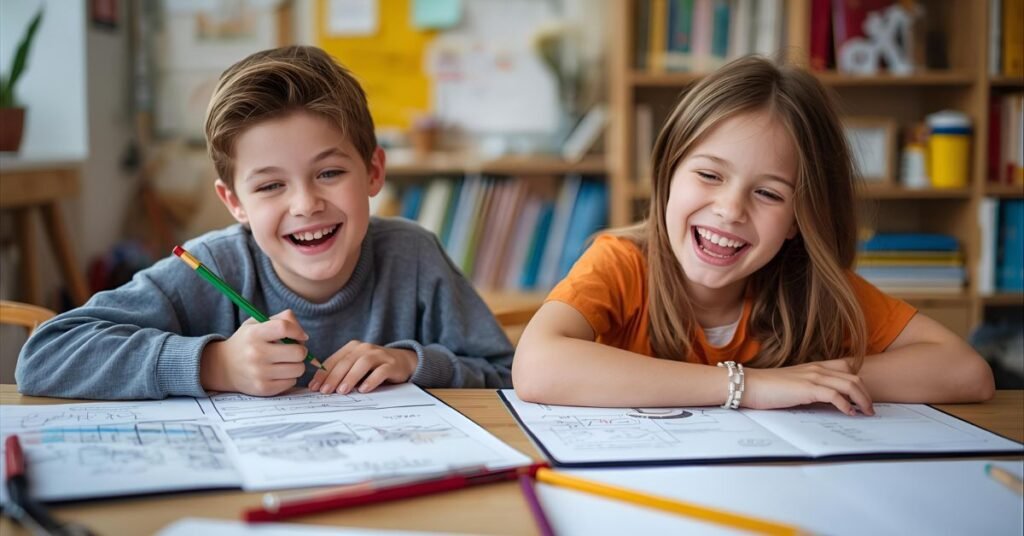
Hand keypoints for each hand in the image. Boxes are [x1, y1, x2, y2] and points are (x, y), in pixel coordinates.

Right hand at [199, 310, 308, 395]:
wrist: (223, 366)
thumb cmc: (247, 342)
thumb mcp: (257, 323)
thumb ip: (282, 319)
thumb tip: (303, 336)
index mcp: (254, 334)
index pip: (284, 327)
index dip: (297, 331)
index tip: (300, 336)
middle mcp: (256, 353)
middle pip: (298, 352)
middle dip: (301, 350)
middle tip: (293, 350)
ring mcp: (259, 373)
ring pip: (298, 369)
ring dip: (296, 365)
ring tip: (285, 362)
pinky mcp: (263, 388)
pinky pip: (292, 382)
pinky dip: (289, 377)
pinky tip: (279, 372)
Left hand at [308, 340, 417, 393]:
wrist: (403, 361)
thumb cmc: (375, 367)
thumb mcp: (356, 366)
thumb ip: (342, 372)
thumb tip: (320, 387)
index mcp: (353, 348)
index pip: (334, 360)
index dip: (323, 373)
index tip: (314, 387)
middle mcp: (365, 348)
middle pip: (347, 361)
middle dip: (334, 376)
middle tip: (325, 391)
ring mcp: (379, 355)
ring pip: (363, 364)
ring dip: (351, 377)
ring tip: (342, 391)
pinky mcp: (392, 364)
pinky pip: (381, 371)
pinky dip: (371, 380)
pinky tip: (364, 389)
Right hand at [742, 359, 873, 415]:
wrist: (750, 385)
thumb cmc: (768, 388)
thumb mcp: (795, 385)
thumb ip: (811, 388)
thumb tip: (826, 402)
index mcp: (814, 366)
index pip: (847, 366)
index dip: (859, 380)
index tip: (863, 396)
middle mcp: (817, 369)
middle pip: (854, 377)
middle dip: (867, 394)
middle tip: (870, 409)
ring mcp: (813, 377)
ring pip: (850, 384)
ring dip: (862, 400)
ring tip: (866, 412)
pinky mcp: (808, 389)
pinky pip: (835, 396)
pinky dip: (846, 405)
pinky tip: (848, 413)